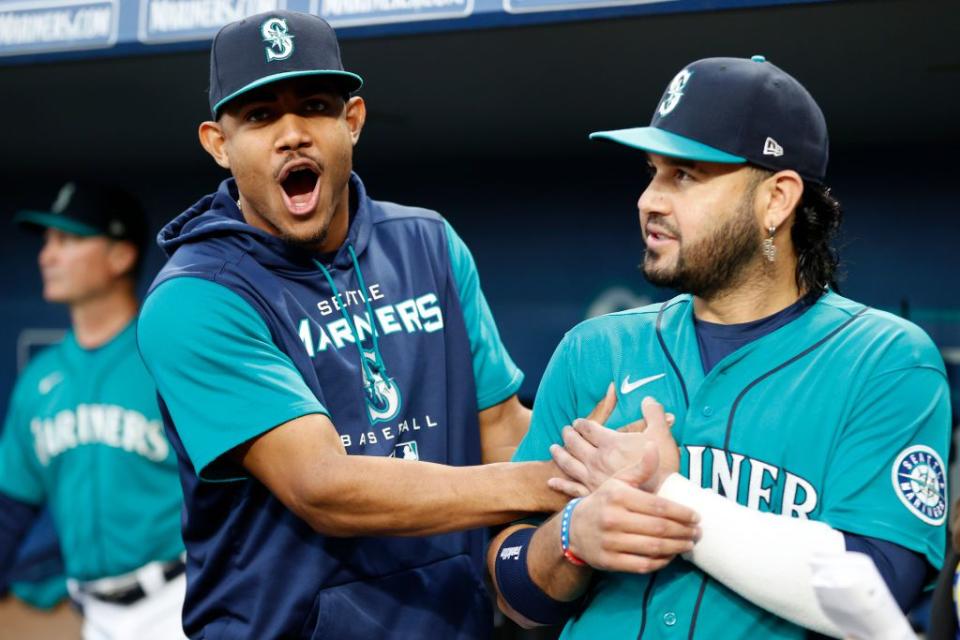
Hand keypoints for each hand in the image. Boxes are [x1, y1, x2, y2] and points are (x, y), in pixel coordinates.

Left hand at [549, 395, 678, 495]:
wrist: (663, 499)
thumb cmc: (664, 467)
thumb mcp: (661, 434)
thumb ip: (653, 413)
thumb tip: (647, 398)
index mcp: (611, 443)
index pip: (589, 428)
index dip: (582, 423)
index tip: (577, 422)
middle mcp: (597, 459)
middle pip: (575, 444)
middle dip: (568, 435)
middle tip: (564, 431)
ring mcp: (592, 479)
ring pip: (569, 464)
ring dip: (560, 454)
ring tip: (553, 448)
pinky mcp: (592, 496)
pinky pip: (571, 488)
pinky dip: (560, 484)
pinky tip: (552, 481)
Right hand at [565, 444, 698, 572]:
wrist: (573, 528)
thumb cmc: (604, 501)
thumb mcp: (618, 482)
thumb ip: (640, 468)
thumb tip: (653, 446)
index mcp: (618, 496)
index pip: (658, 506)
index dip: (681, 512)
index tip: (696, 516)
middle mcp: (613, 518)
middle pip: (659, 528)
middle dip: (683, 531)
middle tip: (697, 533)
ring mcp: (610, 542)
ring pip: (653, 548)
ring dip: (676, 547)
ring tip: (688, 544)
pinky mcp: (609, 561)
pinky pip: (642, 564)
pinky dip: (660, 562)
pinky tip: (670, 556)